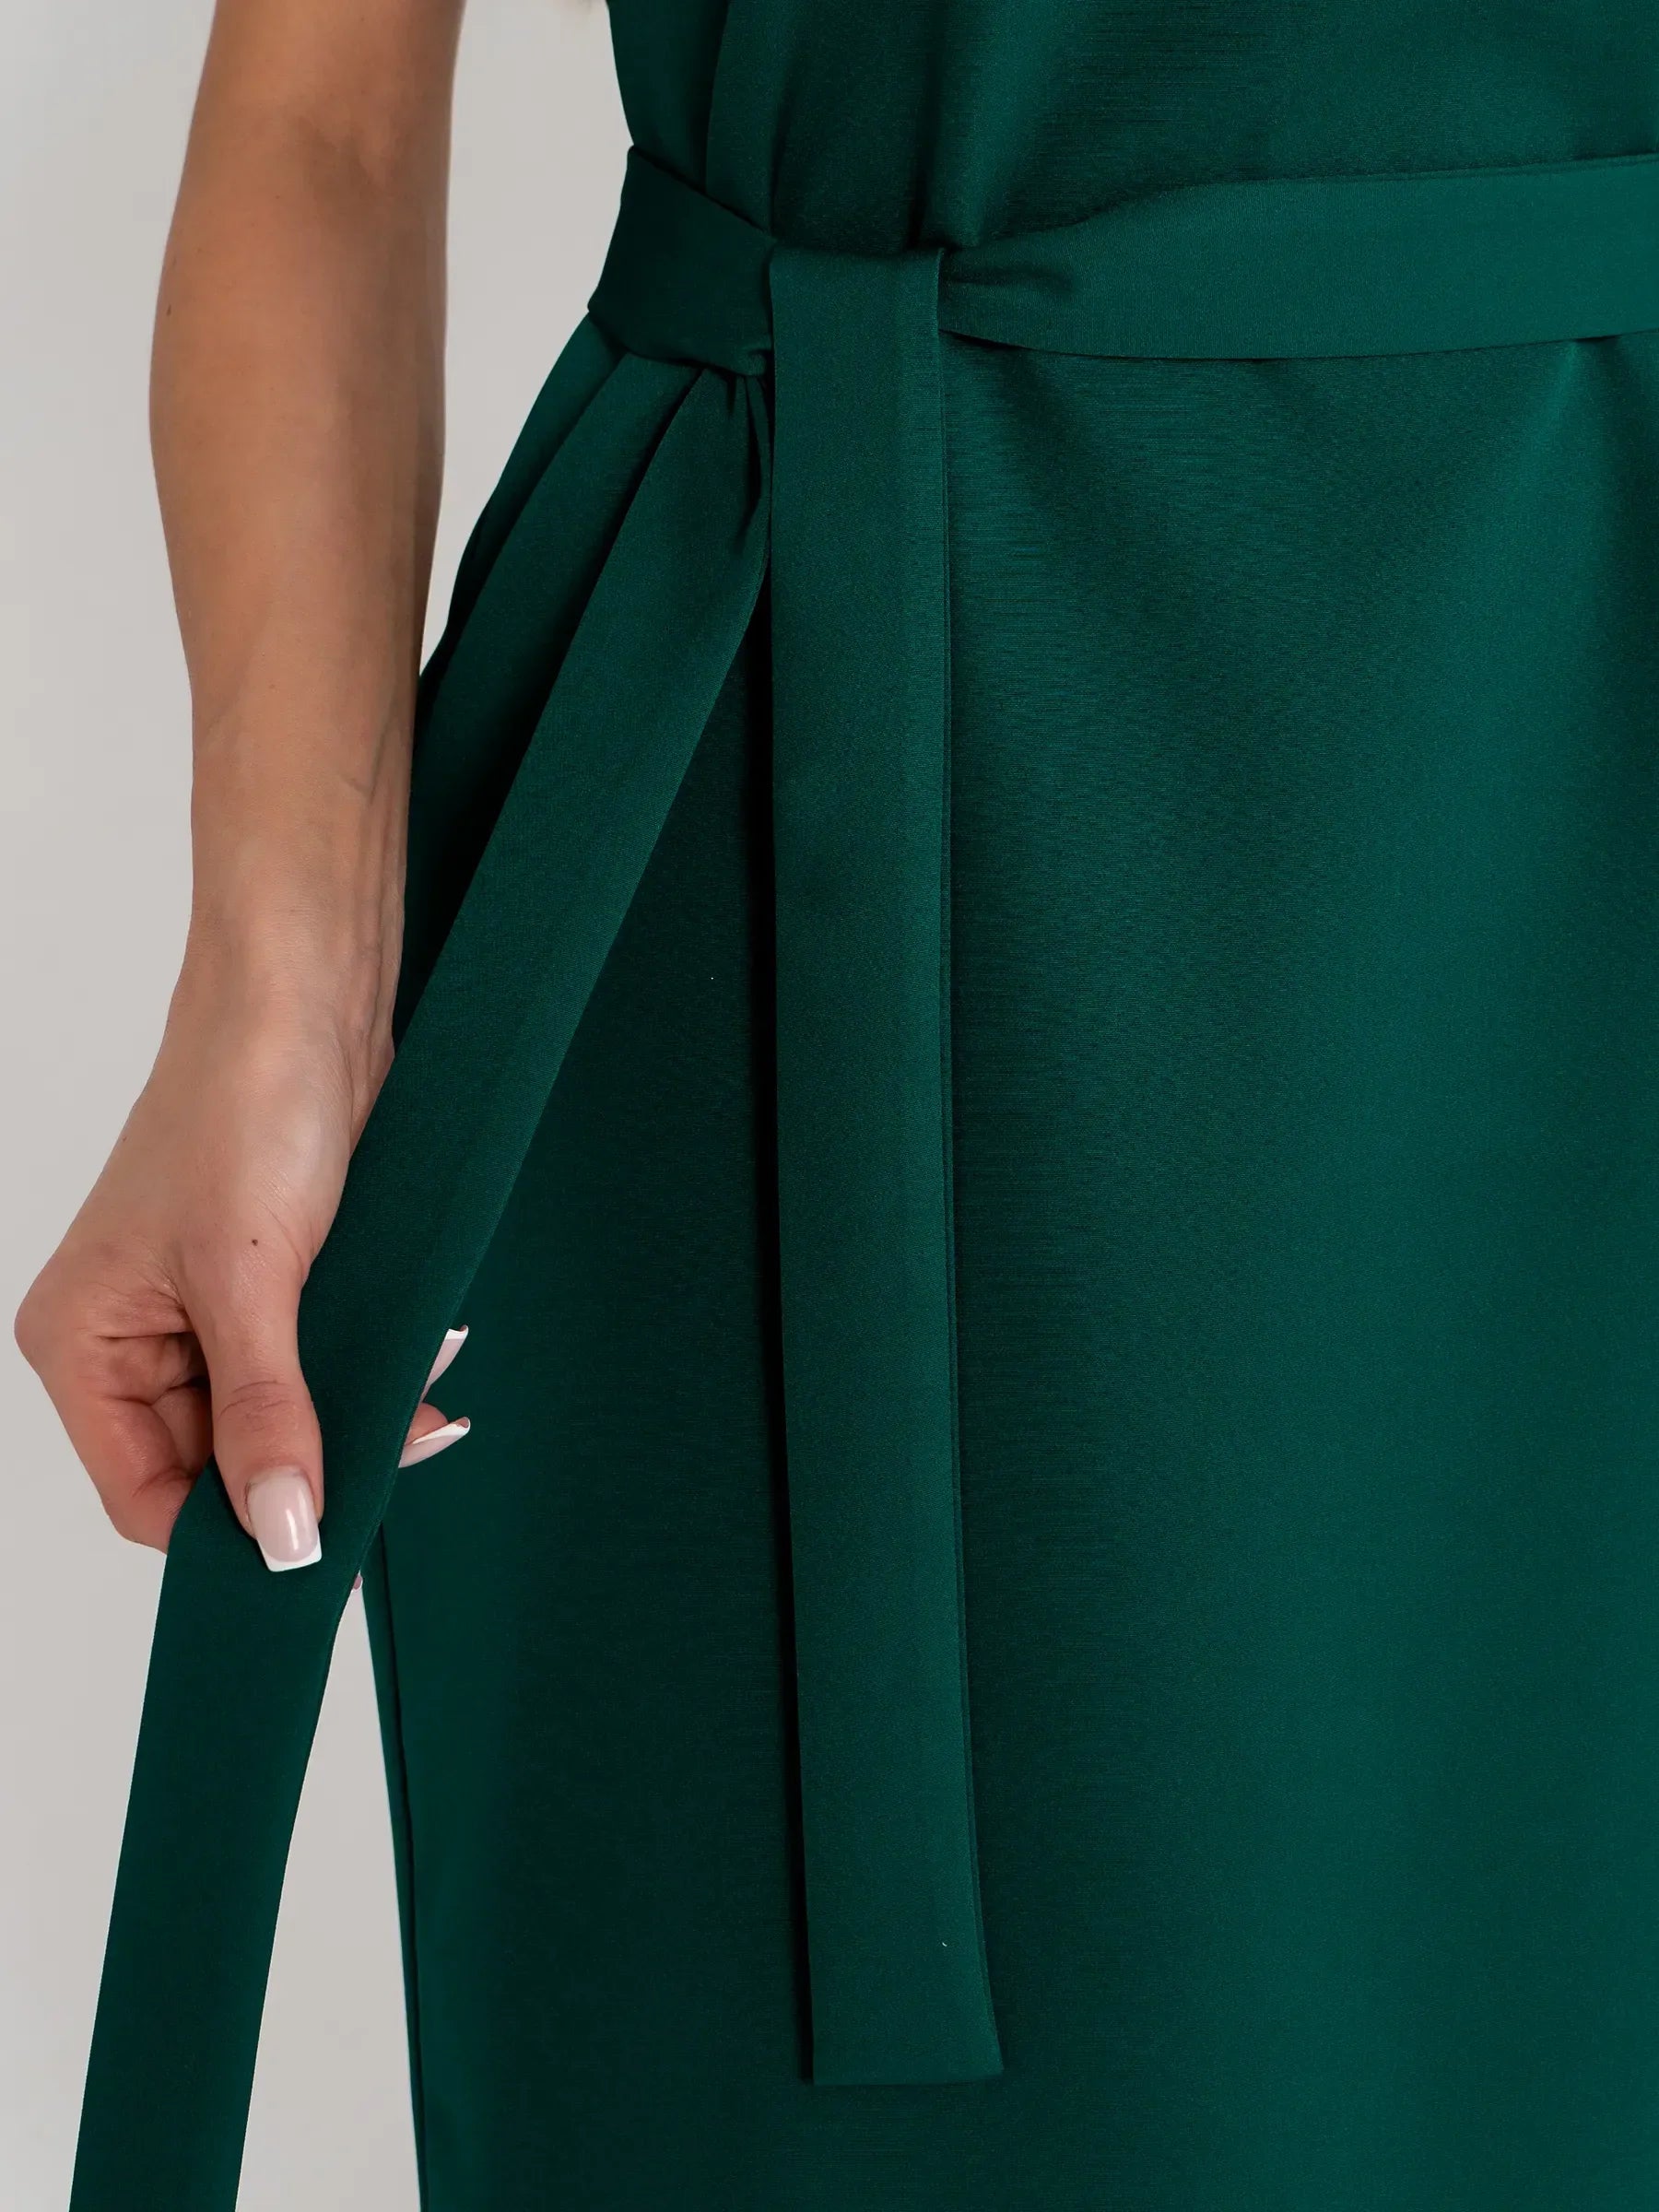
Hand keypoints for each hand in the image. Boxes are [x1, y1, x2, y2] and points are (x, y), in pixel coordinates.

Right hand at [13, 956, 469, 1570]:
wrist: (310, 997)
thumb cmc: (245, 1105)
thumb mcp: (254, 1279)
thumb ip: (267, 1415)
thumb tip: (280, 1536)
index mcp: (83, 1343)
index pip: (147, 1497)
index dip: (232, 1531)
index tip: (321, 1541)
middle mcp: (130, 1337)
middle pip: (217, 1465)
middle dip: (310, 1465)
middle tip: (404, 1449)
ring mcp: (200, 1312)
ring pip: (276, 1420)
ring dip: (351, 1417)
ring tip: (421, 1391)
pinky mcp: (268, 1283)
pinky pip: (312, 1367)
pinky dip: (365, 1372)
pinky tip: (420, 1356)